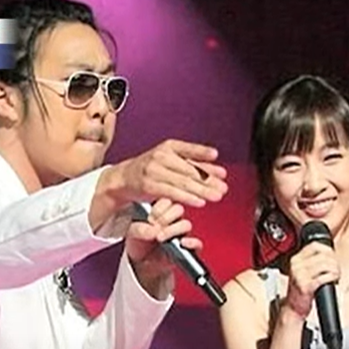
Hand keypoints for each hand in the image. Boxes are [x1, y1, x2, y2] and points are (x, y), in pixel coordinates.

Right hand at [104, 139, 227, 208]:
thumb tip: (219, 170)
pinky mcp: (149, 186)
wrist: (125, 177)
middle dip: (209, 180)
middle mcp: (161, 156)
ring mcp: (154, 170)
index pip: (189, 149)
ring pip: (183, 182)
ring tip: (217, 196)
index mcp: (169, 146)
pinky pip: (172, 193)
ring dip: (202, 190)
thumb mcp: (170, 160)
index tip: (217, 159)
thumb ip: (193, 164)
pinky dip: (188, 198)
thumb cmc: (152, 169)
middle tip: (223, 187)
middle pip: (190, 169)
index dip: (203, 154)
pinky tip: (200, 202)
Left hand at [125, 199, 201, 292]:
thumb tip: (152, 229)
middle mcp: (174, 220)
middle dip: (165, 218)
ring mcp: (182, 234)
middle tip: (155, 226)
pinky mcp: (189, 248)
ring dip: (173, 230)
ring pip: (186, 224)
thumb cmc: (138, 245)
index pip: (166, 201)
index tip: (150, 218)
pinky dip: (191, 243)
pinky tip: (182, 243)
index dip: (159, 208)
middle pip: (178, 209)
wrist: (142, 265)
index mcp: (161, 211)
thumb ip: (139, 229)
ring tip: (160, 238)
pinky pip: (197, 243)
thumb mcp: (132, 235)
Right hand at [284, 242, 339, 318]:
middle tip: (336, 269)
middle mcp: (296, 265)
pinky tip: (333, 281)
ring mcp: (300, 275)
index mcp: (296, 260)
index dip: (328, 250)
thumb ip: (313, 262)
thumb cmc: (300, 290)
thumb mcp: (302, 271)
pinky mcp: (306, 286)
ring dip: (336, 270)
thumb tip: (331, 255)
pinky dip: (333, 278)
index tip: (333, 256)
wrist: (293, 307)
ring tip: (336, 276)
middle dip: (335, 262)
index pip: (315, 246)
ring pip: (326, 265)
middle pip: (323, 255)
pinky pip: (325, 277)